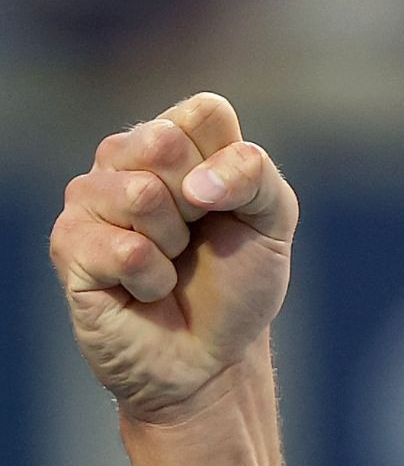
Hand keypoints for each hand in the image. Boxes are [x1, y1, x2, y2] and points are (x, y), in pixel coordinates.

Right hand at [50, 92, 298, 422]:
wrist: (212, 353)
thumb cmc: (239, 280)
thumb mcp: (273, 219)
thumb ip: (255, 175)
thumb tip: (195, 184)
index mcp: (176, 140)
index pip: (203, 111)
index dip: (229, 164)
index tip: (228, 205)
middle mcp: (123, 159)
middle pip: (163, 142)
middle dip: (200, 203)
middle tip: (195, 237)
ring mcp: (89, 200)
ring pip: (140, 194)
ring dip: (174, 244)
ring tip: (169, 263)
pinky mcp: (68, 246)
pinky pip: (125, 250)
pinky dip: (152, 280)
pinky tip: (145, 290)